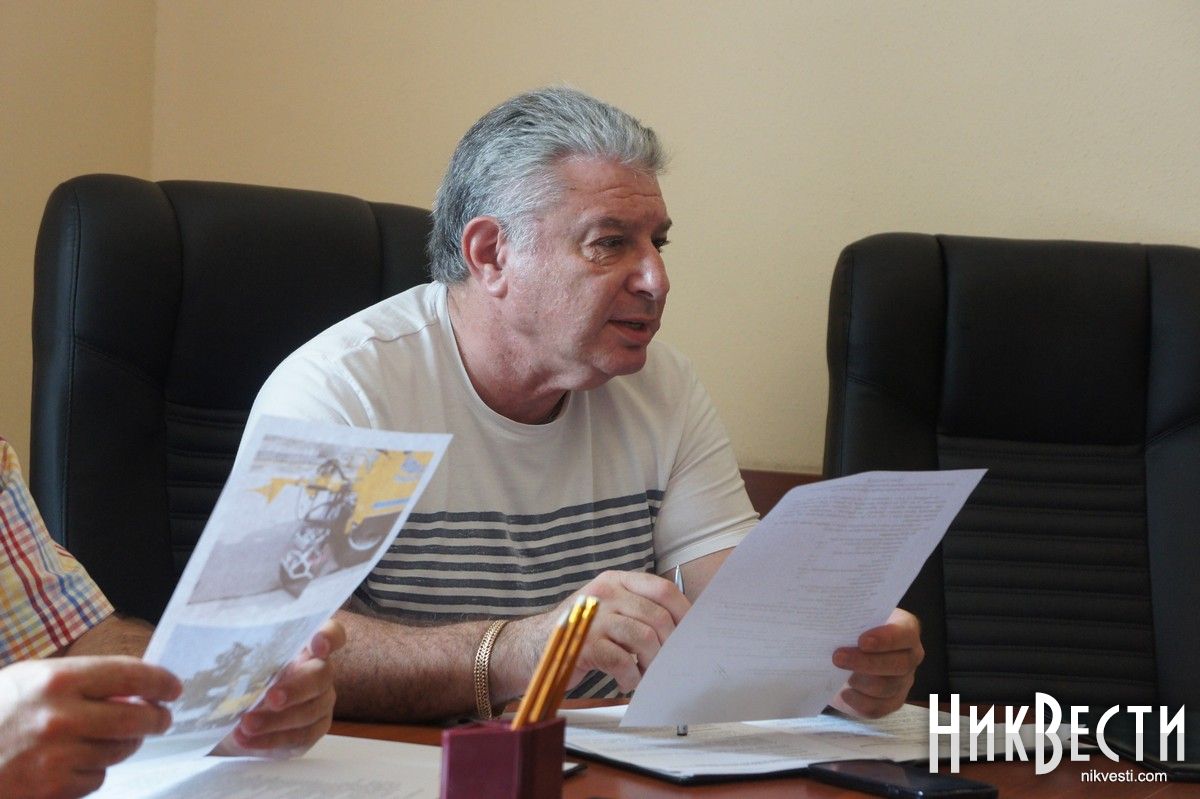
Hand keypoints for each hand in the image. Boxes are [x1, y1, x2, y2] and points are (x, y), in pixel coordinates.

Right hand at [0, 656, 180, 798]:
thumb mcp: (32, 680)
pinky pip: (95, 780)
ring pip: (120, 751)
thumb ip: (84, 682)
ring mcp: (56, 757)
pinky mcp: (50, 789)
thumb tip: (135, 690)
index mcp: (57, 679)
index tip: (174, 688)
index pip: (131, 674)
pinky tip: (72, 762)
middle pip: (137, 718)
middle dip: (157, 718)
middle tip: (161, 718)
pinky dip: (92, 772)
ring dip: (123, 745)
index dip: (161, 681)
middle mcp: (61, 717)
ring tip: (109, 737)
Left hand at [215, 619, 345, 757]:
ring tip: (245, 725)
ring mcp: (321, 701)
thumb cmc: (242, 683)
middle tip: (271, 699)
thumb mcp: (240, 667)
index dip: (329, 637)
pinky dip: (271, 739)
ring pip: (310, 711)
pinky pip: (300, 736)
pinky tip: (246, 740)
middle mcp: (319, 671)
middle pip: (321, 676)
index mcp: (304, 647)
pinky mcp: (315, 729)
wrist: (239, 722)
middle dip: (295, 689)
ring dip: (276, 720)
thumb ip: (244, 659)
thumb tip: (225, 654)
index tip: (317, 645)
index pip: (332, 633)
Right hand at [509, 570, 689, 695]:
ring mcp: (594, 618)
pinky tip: (625, 681)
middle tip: (667, 664)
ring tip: (644, 675)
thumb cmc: (577, 632)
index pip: (662, 589)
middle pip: (658, 617)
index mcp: (615, 580)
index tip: (693, 633)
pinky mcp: (584, 644)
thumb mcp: (605, 608)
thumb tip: (682, 630)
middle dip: (670, 646)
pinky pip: (623, 661)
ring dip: (652, 664)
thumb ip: (636, 609)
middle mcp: (605, 593)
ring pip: (645, 639)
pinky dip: (631, 677)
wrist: (530, 648)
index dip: (684, 612)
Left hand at [830, 608, 923, 718]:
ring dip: (860, 681)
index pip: (905, 634)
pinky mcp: (892, 702)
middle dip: (865, 662)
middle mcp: (910, 656)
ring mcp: (904, 681)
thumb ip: (850, 619)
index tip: (862, 641)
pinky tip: (843, 693)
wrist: (849, 655)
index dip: (886, 639)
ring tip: (838, 674)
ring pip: (887, 687)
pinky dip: (858, 701)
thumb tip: (831, 621)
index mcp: (906, 629)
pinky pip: (878, 707)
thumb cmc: (854, 630)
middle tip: (837, 657)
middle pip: (898, 664)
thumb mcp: (854, 619)